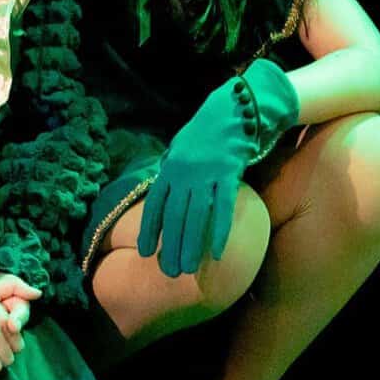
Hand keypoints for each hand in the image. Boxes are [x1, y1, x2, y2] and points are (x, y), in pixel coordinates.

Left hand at [137, 59, 298, 277]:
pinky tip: (217, 253)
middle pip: (174, 216)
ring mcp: (206, 173)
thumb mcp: (181, 147)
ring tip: (187, 269)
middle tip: (169, 271)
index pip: (155, 203)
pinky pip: (223, 208)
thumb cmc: (207, 131)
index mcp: (170, 167)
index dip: (149, 229)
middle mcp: (184, 172)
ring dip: (190, 246)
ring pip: (195, 216)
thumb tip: (163, 195)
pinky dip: (219, 232)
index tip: (145, 253)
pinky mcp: (229, 173)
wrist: (233, 107)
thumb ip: (172, 171)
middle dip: (170, 245)